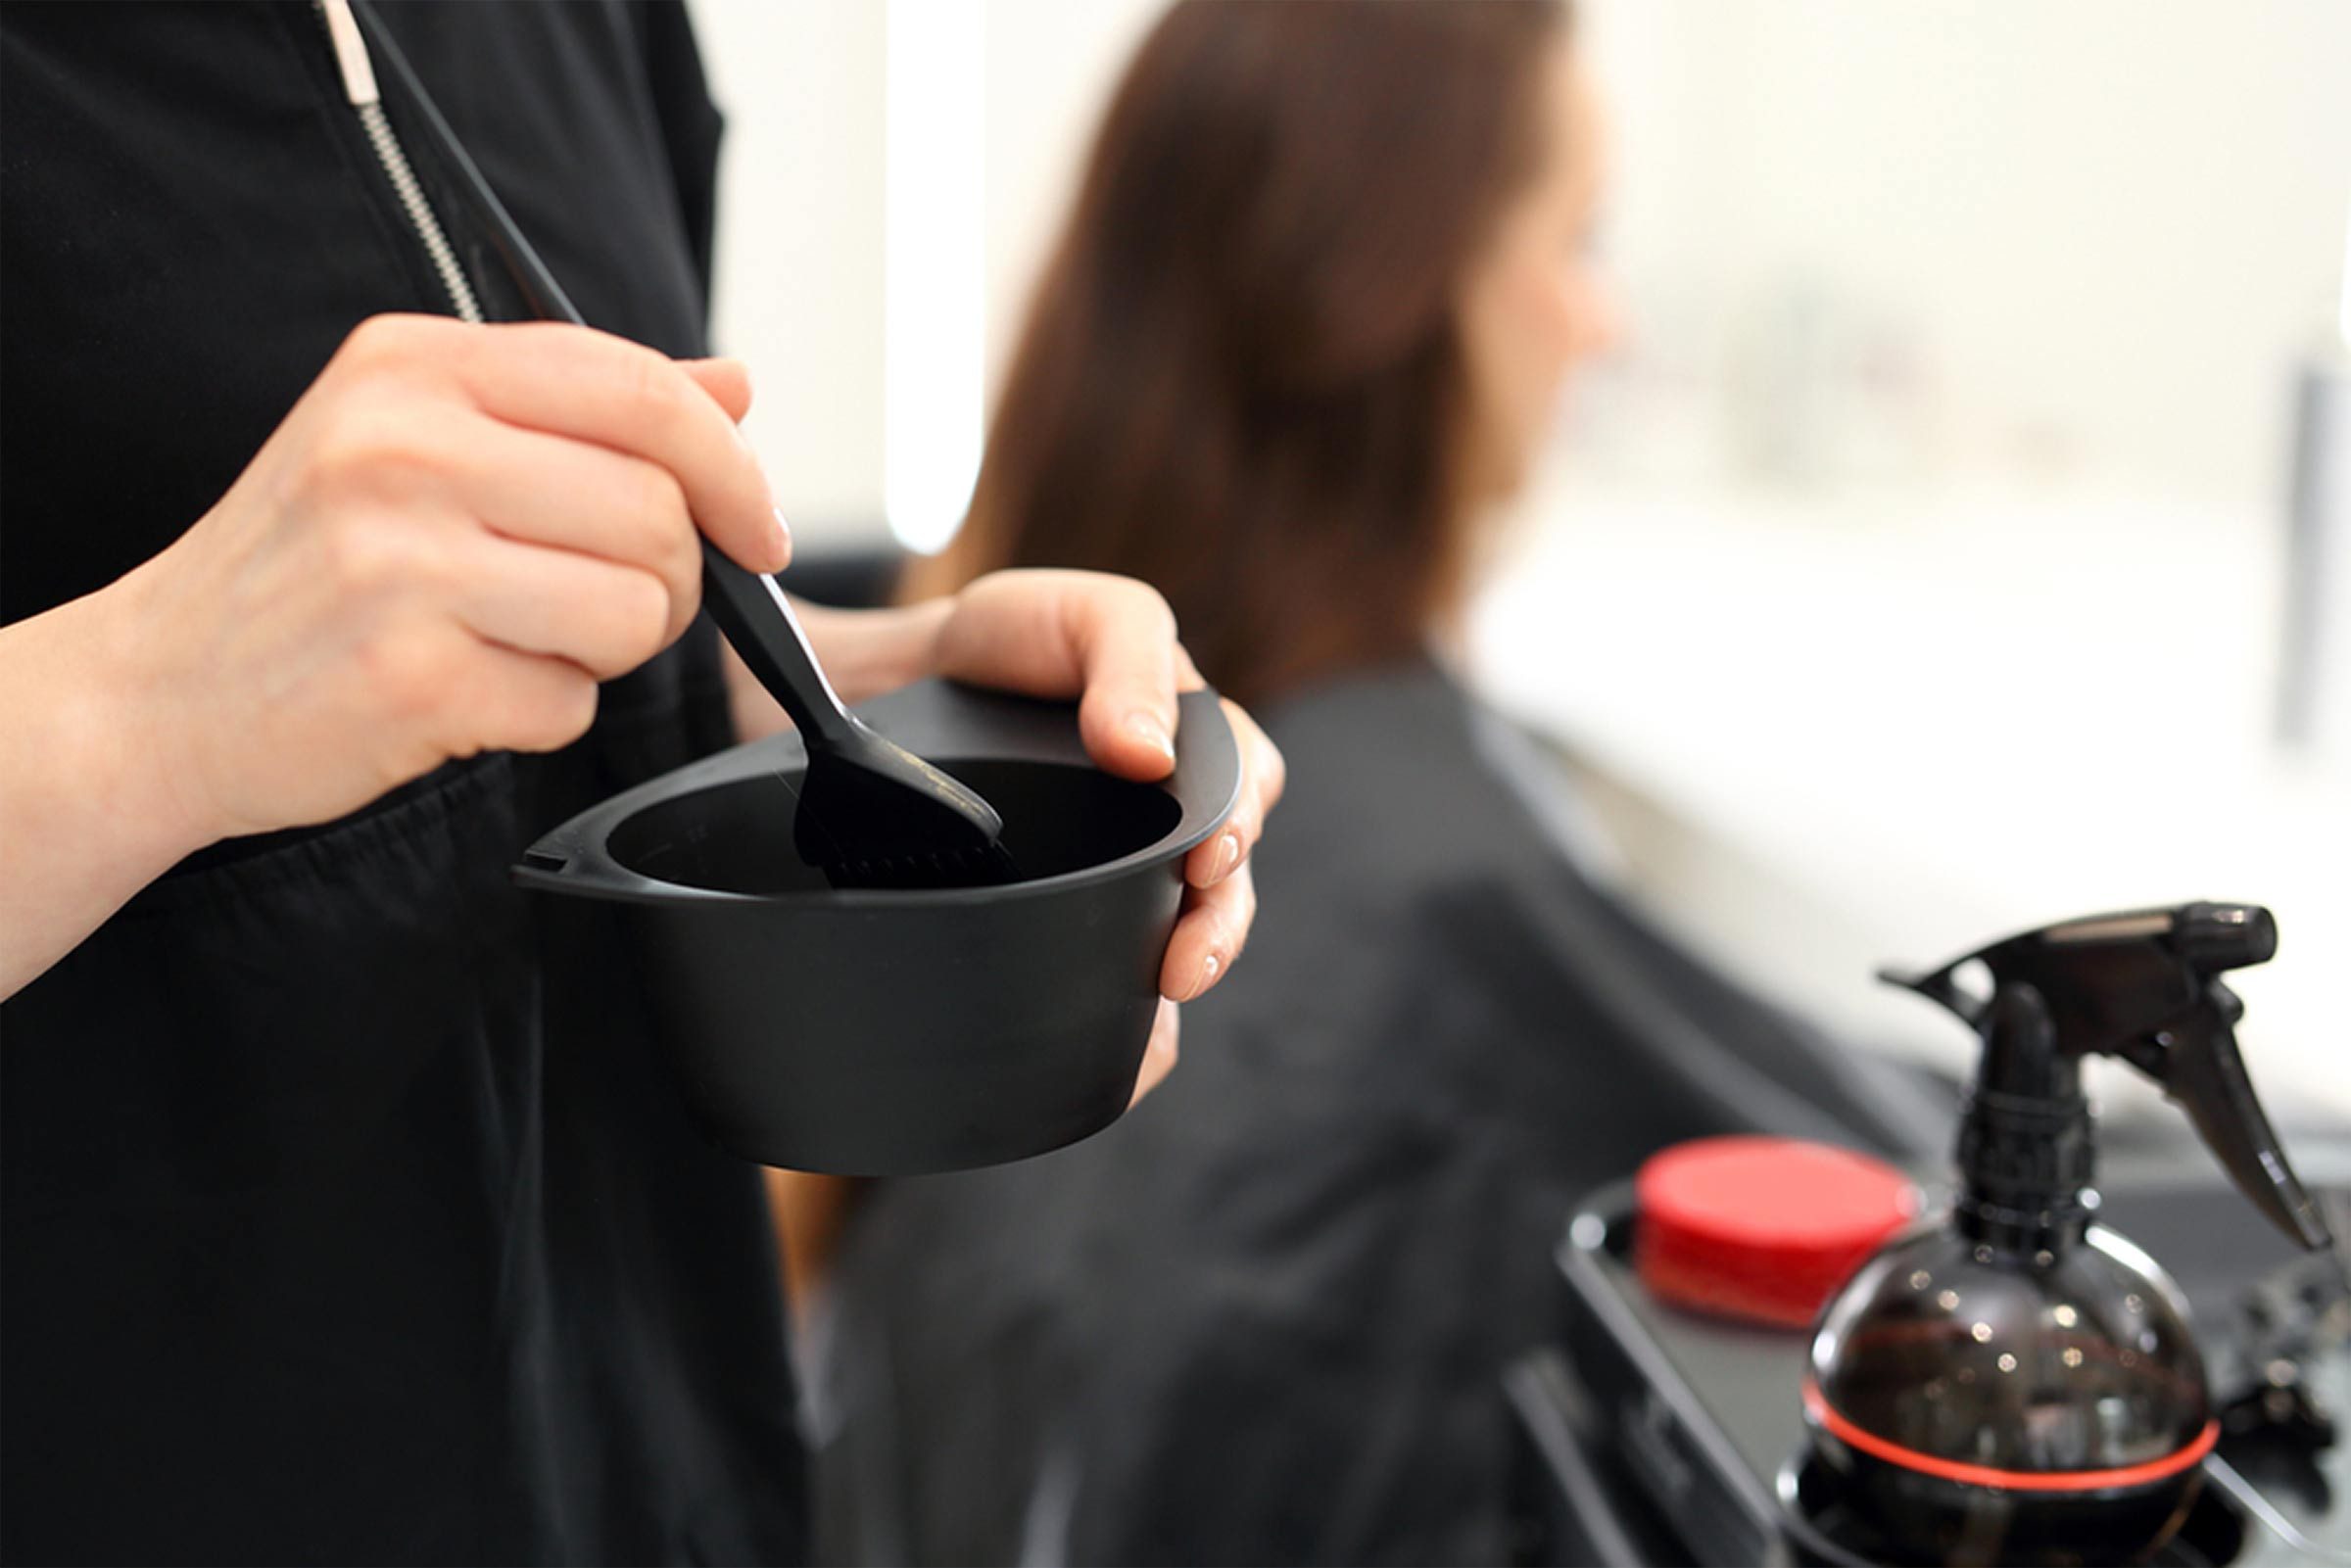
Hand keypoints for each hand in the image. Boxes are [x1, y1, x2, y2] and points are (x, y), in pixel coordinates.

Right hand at [110, 315, 786, 844]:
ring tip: (525, 641)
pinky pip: (571, 704)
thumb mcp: (419, 437)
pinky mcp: (408, 674)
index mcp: (414, 367)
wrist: (159, 688)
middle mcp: (401, 448)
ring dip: (610, 651)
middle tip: (605, 602)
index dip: (733, 468)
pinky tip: (467, 689)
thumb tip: (734, 383)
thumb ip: (580, 406)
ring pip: (634, 611)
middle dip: (669, 579)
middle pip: (657, 512)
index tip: (756, 530)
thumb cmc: (308, 564)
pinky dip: (544, 713)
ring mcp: (399, 562)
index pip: (642, 390)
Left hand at [923, 571, 1288, 1092]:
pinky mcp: (1064, 926)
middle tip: (1184, 964)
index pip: (1244, 787)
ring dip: (1182, 978)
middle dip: (1219, 928)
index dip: (1238, 828)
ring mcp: (1116, 877)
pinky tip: (1119, 1059)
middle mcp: (1165, 818)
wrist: (879, 694)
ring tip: (1160, 1009)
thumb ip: (1126, 659)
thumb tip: (1150, 754)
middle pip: (1225, 884)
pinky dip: (1131, 1035)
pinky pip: (1119, 993)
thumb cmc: (992, 646)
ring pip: (1182, 943)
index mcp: (1187, 740)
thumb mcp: (1070, 617)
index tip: (1205, 861)